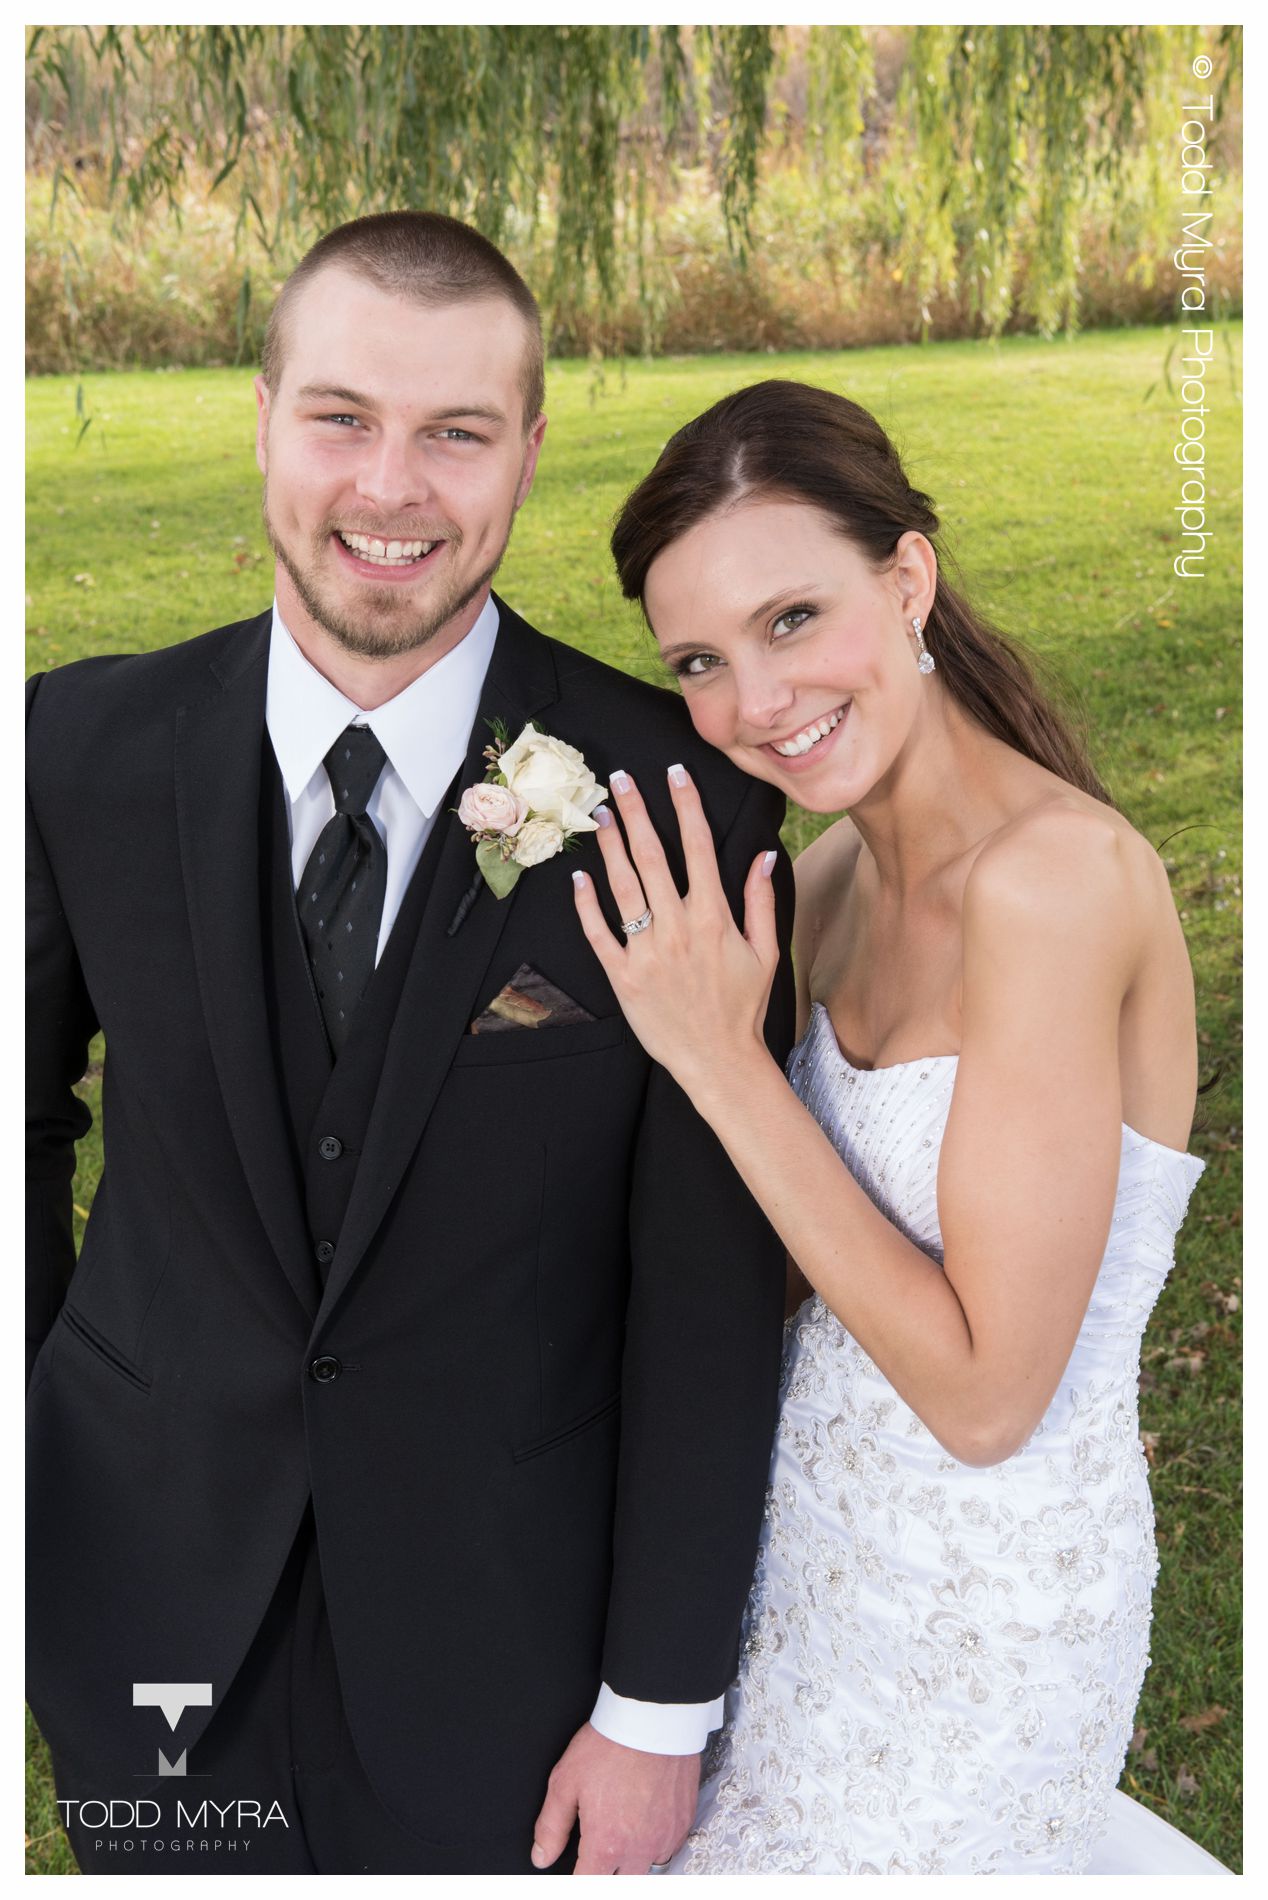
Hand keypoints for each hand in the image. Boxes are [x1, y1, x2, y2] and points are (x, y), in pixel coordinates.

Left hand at [531, 1722, 700, 1873]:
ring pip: (648, 1866)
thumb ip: (551, 1827)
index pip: (589, 1885)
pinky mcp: (684, 1820)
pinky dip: (656, 1842)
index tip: (578, 1867)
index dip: (579, 1880)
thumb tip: (541, 1857)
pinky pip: (670, 1846)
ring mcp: (666, 1836)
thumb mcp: (565, 1782)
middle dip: (607, 1872)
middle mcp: (639, 1848)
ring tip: (623, 1833)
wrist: (652, 1718)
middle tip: (600, 1846)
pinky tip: (646, 1821)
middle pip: (621, 1882)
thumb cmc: (609, 1745)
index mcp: (607, 1844)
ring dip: (633, 1860)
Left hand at [572, 765, 778, 1099]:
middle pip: (653, 856)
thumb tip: (762, 856)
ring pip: (623, 886)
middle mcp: (678, 927)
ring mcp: (647, 951)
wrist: (718, 1061)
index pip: (698, 847)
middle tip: (620, 779)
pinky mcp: (623, 976)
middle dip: (636, 812)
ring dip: (610, 846)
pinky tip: (579, 876)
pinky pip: (599, 932)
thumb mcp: (766, 953)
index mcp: (714, 918)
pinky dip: (586, 903)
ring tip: (599, 814)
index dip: (685, 805)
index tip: (674, 774)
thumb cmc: (742, 1008)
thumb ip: (761, 902)